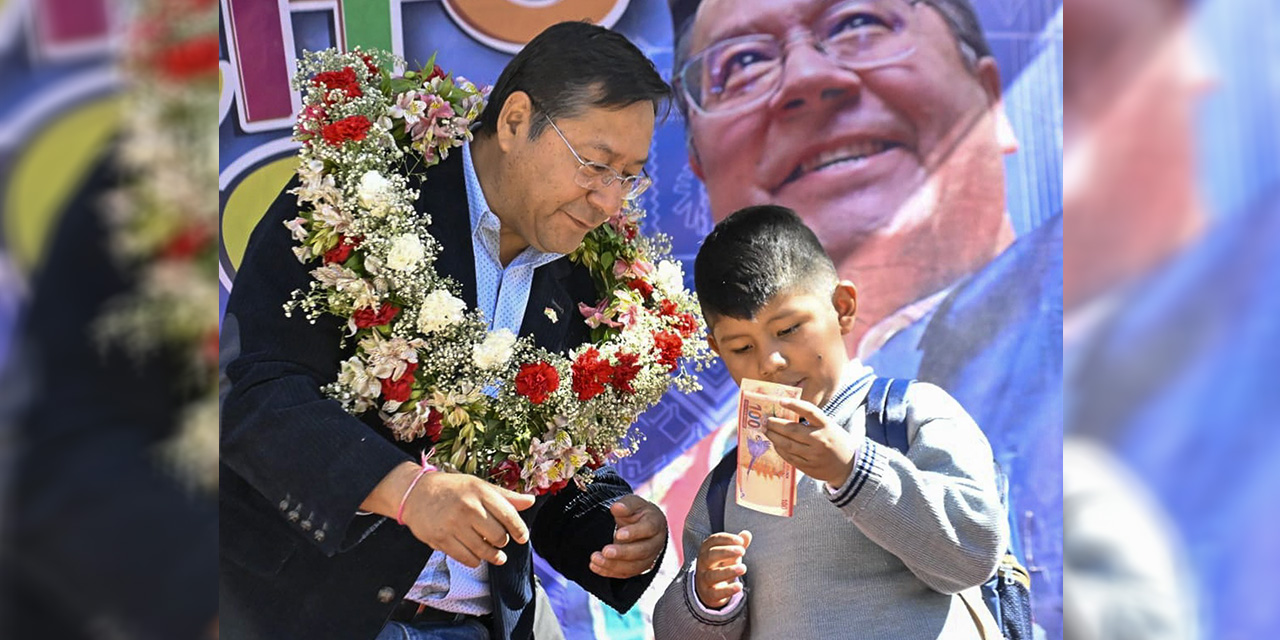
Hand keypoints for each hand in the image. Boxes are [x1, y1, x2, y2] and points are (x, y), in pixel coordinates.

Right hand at [400, 471, 535, 567]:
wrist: (415, 493)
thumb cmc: (452, 489)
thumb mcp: (479, 486)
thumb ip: (505, 497)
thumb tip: (531, 501)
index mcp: (480, 491)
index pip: (509, 515)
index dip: (520, 530)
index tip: (522, 538)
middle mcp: (468, 507)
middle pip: (498, 536)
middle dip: (503, 542)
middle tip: (501, 541)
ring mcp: (453, 524)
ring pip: (484, 551)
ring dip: (493, 556)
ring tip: (496, 556)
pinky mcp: (440, 539)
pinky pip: (466, 558)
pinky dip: (475, 561)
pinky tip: (477, 557)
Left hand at [589, 494, 666, 577]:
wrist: (640, 524)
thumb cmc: (637, 512)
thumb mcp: (632, 503)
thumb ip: (626, 505)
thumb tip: (616, 507)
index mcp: (656, 523)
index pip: (648, 529)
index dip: (634, 533)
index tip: (618, 534)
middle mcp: (656, 543)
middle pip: (642, 551)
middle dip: (623, 553)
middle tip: (605, 551)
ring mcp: (649, 558)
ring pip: (634, 566)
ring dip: (613, 565)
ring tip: (595, 559)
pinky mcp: (639, 568)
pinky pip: (625, 573)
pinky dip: (609, 572)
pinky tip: (595, 566)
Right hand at [694, 530, 751, 608]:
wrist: (708, 590)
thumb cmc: (721, 566)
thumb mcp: (729, 555)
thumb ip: (738, 545)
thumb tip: (747, 534)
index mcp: (706, 550)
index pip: (713, 541)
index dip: (726, 539)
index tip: (741, 541)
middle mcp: (702, 564)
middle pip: (710, 555)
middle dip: (726, 552)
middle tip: (742, 551)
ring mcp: (704, 580)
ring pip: (712, 575)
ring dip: (728, 571)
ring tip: (743, 568)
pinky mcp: (709, 595)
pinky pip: (716, 593)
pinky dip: (728, 590)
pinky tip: (739, 586)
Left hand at [765, 397, 861, 486]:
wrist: (849, 466)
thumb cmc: (836, 442)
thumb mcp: (830, 427)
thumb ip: (813, 421)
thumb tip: (787, 414)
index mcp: (827, 426)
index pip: (809, 411)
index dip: (794, 405)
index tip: (780, 401)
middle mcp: (820, 440)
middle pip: (792, 430)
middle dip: (775, 425)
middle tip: (766, 421)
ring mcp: (814, 455)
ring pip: (787, 445)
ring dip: (774, 437)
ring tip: (767, 431)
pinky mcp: (809, 467)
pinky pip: (789, 457)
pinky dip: (780, 450)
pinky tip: (775, 444)